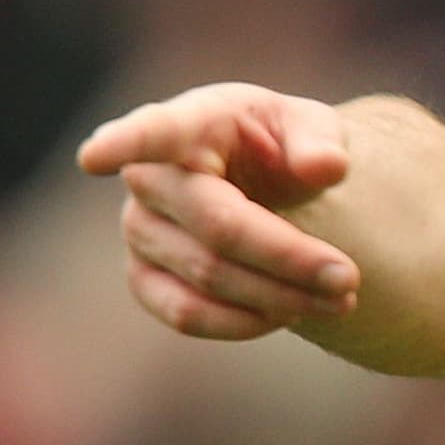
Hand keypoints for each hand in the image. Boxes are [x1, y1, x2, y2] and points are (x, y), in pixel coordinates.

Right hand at [78, 85, 362, 341]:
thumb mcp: (310, 128)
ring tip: (339, 299)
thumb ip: (319, 141)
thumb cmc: (282, 146)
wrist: (264, 184)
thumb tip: (327, 167)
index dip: (124, 144)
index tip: (94, 156)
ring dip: (281, 297)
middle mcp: (151, 177)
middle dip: (290, 259)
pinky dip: (244, 321)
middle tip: (350, 281)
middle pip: (219, 228)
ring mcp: (139, 230)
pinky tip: (287, 313)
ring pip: (209, 277)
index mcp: (192, 123)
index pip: (155, 133)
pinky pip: (186, 314)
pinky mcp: (144, 278)